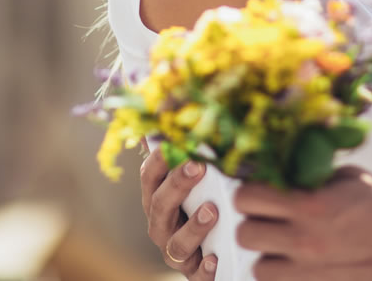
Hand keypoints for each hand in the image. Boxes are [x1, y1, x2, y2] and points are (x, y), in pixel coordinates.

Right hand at [140, 146, 218, 278]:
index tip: (178, 141)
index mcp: (159, 197)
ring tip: (213, 211)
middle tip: (198, 166)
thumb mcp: (204, 178)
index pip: (150, 174)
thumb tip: (192, 107)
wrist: (221, 253)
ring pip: (175, 242)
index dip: (160, 157)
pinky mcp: (193, 274)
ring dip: (193, 226)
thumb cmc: (210, 202)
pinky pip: (196, 274)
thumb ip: (199, 152)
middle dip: (177, 184)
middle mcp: (161, 224)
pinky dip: (204, 268)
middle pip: (160, 204)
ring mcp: (175, 252)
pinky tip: (216, 258)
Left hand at [234, 167, 371, 280]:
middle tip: (271, 217)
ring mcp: (311, 272)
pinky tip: (300, 264)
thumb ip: (308, 176)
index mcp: (309, 205)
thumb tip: (281, 172)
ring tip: (285, 245)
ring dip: (267, 254)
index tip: (261, 190)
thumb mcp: (346, 177)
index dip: (250, 191)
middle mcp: (304, 240)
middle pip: (245, 234)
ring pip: (258, 267)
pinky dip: (285, 275)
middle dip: (254, 222)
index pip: (246, 197)